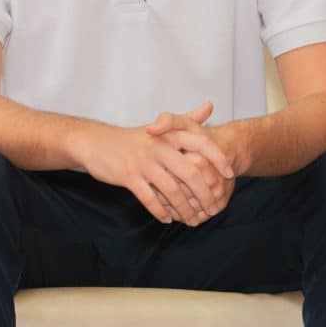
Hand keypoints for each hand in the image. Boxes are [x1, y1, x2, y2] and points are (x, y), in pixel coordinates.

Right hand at [79, 113, 232, 226]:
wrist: (96, 143)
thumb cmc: (133, 139)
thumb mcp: (160, 127)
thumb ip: (187, 119)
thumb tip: (210, 106)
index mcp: (167, 134)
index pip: (200, 143)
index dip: (218, 159)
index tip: (229, 175)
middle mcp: (157, 145)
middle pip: (190, 172)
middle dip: (205, 194)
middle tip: (213, 209)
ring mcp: (142, 161)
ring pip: (172, 190)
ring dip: (185, 209)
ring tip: (193, 220)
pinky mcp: (128, 176)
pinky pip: (149, 198)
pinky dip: (161, 211)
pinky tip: (169, 218)